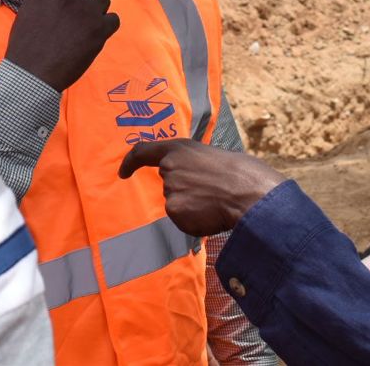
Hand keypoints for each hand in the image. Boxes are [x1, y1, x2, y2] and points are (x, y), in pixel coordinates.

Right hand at [5, 0, 120, 91]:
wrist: (32, 73)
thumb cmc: (27, 45)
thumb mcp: (30, 8)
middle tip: (75, 14)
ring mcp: (85, 9)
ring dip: (96, 11)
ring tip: (80, 30)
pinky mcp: (99, 28)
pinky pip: (113, 19)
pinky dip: (106, 27)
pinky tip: (91, 38)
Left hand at [118, 139, 286, 235]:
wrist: (247, 193)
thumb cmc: (238, 173)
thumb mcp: (209, 157)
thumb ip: (192, 165)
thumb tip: (190, 180)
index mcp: (178, 149)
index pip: (143, 151)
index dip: (130, 162)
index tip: (122, 172)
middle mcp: (169, 168)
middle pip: (169, 184)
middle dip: (184, 190)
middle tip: (209, 192)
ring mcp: (170, 191)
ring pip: (176, 203)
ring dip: (191, 205)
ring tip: (215, 201)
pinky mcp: (174, 211)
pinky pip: (182, 220)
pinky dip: (194, 220)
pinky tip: (211, 214)